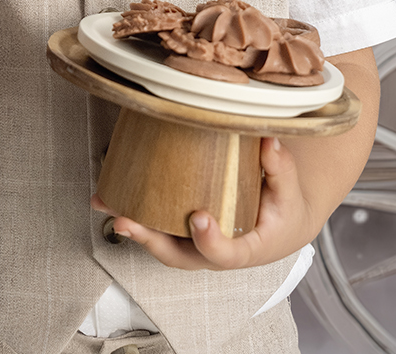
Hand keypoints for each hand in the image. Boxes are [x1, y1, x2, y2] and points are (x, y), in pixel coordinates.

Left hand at [91, 136, 312, 269]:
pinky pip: (159, 228)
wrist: (281, 224)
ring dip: (133, 228)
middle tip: (125, 221)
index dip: (210, 241)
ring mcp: (197, 245)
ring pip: (162, 244)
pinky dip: (135, 215)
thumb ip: (279, 167)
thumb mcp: (289, 190)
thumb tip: (269, 140)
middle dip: (150, 240)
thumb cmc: (284, 210)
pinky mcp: (185, 232)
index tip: (199, 218)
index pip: (226, 254)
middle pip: (180, 256)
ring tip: (105, 205)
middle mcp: (215, 252)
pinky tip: (112, 196)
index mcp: (246, 249)